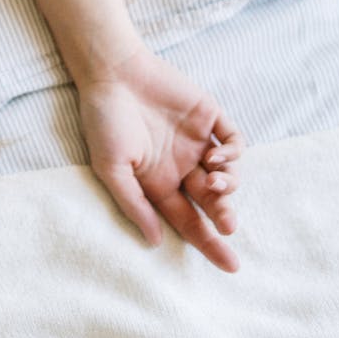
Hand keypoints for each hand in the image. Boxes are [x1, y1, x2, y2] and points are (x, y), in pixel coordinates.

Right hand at [78, 48, 243, 272]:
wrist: (113, 72)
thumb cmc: (104, 121)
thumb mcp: (111, 169)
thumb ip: (134, 204)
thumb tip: (156, 240)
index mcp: (158, 184)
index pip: (189, 221)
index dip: (209, 244)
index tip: (230, 265)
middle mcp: (181, 167)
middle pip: (212, 202)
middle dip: (223, 216)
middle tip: (227, 224)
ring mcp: (197, 142)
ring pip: (228, 175)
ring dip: (228, 186)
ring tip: (215, 184)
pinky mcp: (209, 117)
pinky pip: (233, 141)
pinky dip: (233, 155)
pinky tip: (216, 158)